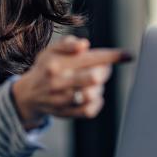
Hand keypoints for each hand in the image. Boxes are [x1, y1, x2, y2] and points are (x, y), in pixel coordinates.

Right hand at [12, 35, 131, 127]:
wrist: (28, 95)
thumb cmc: (46, 68)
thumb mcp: (50, 50)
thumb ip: (67, 43)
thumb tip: (84, 44)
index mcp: (56, 64)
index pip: (89, 58)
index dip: (112, 56)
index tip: (128, 55)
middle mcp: (58, 82)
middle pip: (93, 77)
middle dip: (104, 71)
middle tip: (102, 69)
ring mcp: (61, 100)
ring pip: (92, 95)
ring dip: (99, 87)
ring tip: (94, 83)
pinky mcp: (65, 113)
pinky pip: (89, 111)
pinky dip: (97, 103)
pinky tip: (94, 96)